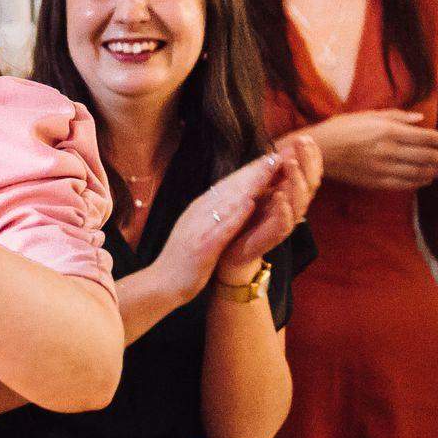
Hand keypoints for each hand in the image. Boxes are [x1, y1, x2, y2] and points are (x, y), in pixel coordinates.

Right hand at [149, 142, 308, 298]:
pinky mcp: (202, 246)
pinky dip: (236, 214)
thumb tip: (234, 196)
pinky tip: (251, 204)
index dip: (250, 170)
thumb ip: (213, 212)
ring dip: (250, 185)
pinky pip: (222, 227)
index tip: (271, 157)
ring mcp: (199, 228)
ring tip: (269, 171)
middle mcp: (199, 212)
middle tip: (277, 154)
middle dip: (255, 170)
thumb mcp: (198, 228)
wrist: (161, 284)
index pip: (229, 184)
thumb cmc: (182, 259)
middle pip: (230, 186)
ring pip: (228, 201)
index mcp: (199, 208)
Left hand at [215, 134, 322, 278]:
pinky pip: (283, 224)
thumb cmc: (249, 218)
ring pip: (300, 201)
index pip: (308, 172)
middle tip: (303, 142)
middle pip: (310, 183)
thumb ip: (273, 172)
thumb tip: (285, 147)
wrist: (232, 251)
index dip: (310, 156)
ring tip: (290, 163)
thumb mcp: (261, 190)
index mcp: (291, 194)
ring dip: (296, 181)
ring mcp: (284, 223)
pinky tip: (280, 196)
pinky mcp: (272, 237)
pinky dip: (283, 210)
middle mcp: (293, 208)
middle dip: (307, 161)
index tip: (306, 137)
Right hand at [305, 108, 437, 188]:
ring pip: (418, 172)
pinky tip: (427, 180)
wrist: (316, 151)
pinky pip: (402, 184)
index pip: (426, 136)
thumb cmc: (340, 128)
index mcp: (388, 131)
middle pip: (428, 156)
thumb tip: (421, 119)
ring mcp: (382, 168)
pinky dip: (418, 182)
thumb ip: (396, 116)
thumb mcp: (368, 115)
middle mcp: (388, 150)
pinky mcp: (374, 182)